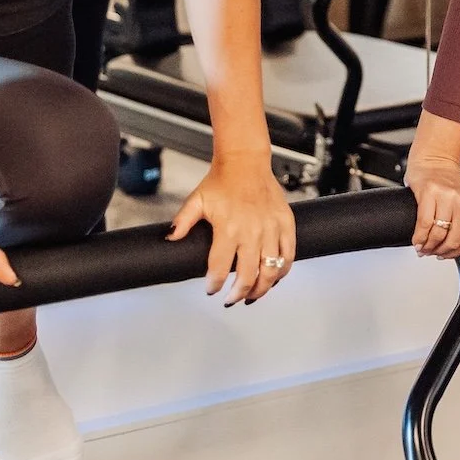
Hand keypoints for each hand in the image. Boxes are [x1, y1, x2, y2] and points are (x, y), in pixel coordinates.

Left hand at [167, 154, 295, 304]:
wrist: (245, 161)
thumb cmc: (222, 180)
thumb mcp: (196, 200)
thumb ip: (183, 222)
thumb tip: (170, 238)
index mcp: (228, 229)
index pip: (220, 269)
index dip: (214, 284)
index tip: (211, 289)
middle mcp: (252, 232)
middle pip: (248, 276)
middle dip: (238, 293)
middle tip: (231, 298)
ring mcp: (271, 228)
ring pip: (271, 270)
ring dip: (262, 288)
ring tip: (252, 294)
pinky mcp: (286, 223)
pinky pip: (289, 254)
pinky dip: (283, 270)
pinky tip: (274, 277)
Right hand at [406, 154, 459, 259]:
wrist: (435, 160)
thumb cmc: (450, 183)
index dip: (455, 254)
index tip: (445, 255)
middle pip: (453, 240)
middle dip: (440, 252)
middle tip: (432, 253)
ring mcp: (447, 197)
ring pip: (438, 234)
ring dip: (428, 247)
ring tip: (423, 248)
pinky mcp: (429, 192)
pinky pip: (424, 224)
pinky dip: (419, 237)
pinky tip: (417, 240)